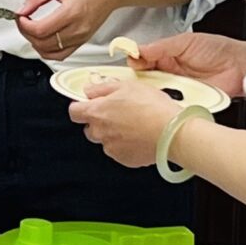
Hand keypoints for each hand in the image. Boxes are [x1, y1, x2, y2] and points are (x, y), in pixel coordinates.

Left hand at [15, 0, 121, 60]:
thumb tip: (22, 10)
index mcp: (72, 13)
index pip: (40, 30)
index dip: (24, 25)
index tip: (20, 16)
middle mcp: (78, 29)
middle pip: (43, 43)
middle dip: (27, 34)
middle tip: (23, 21)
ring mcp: (81, 38)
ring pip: (50, 53)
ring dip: (36, 44)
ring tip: (32, 30)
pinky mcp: (83, 41)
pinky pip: (61, 55)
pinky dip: (48, 51)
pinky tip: (43, 39)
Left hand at [69, 75, 190, 171]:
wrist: (171, 132)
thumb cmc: (153, 107)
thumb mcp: (127, 85)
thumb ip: (102, 88)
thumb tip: (90, 90)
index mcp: (97, 112)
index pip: (74, 111)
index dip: (80, 106)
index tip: (88, 103)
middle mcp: (100, 132)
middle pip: (89, 127)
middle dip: (99, 121)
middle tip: (117, 112)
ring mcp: (112, 148)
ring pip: (105, 140)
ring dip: (113, 133)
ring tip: (132, 124)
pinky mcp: (124, 159)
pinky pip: (119, 151)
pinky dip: (125, 145)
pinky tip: (139, 135)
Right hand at [131, 31, 245, 100]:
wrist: (240, 66)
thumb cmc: (217, 50)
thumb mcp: (186, 42)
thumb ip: (161, 46)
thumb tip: (138, 49)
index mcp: (166, 57)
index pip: (142, 61)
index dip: (135, 63)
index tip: (131, 63)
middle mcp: (168, 75)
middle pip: (145, 81)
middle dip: (139, 81)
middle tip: (136, 80)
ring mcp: (177, 91)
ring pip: (156, 95)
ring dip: (153, 94)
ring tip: (153, 89)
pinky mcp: (186, 103)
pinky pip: (171, 106)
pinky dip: (167, 105)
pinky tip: (165, 102)